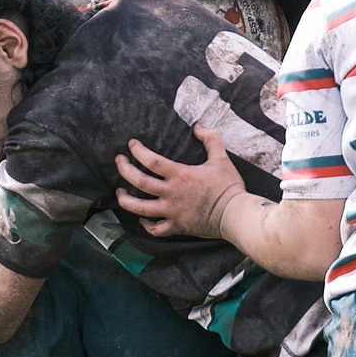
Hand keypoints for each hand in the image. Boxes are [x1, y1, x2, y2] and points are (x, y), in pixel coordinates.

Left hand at [114, 130, 247, 239]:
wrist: (236, 215)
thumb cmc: (228, 187)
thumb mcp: (221, 158)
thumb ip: (210, 139)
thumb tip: (198, 126)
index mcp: (180, 175)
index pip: (151, 160)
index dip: (137, 151)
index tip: (131, 145)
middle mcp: (171, 194)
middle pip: (139, 182)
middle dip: (124, 170)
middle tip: (119, 161)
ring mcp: (172, 212)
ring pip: (140, 208)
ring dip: (125, 200)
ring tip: (120, 193)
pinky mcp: (177, 227)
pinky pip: (155, 229)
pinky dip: (145, 224)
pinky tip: (142, 218)